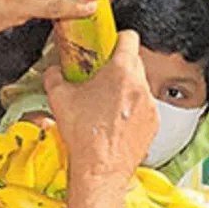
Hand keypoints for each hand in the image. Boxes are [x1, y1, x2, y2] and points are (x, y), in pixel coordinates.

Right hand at [44, 31, 157, 183]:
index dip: (117, 38)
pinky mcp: (154, 123)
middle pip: (134, 62)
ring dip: (126, 90)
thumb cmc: (84, 136)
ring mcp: (151, 105)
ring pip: (140, 86)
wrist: (100, 170)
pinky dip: (133, 110)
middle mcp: (141, 85)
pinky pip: (145, 107)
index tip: (110, 44)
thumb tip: (54, 71)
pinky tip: (116, 122)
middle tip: (102, 77)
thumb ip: (55, 76)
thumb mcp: (59, 99)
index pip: (129, 37)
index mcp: (121, 72)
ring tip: (107, 104)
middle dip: (118, 66)